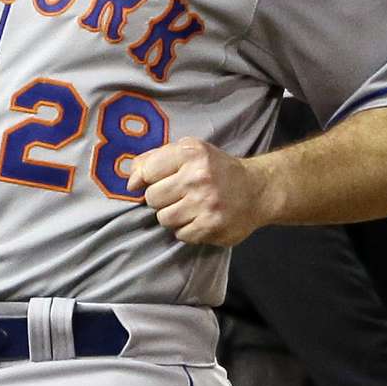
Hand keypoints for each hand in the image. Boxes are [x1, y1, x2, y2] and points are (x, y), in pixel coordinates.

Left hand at [126, 137, 269, 245]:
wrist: (257, 190)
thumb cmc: (215, 169)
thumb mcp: (189, 151)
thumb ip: (155, 158)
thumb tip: (130, 180)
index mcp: (191, 153)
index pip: (147, 171)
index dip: (144, 179)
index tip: (150, 182)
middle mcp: (198, 176)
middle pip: (152, 197)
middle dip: (160, 198)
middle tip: (177, 194)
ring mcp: (206, 203)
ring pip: (163, 218)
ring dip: (172, 215)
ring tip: (188, 207)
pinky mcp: (212, 226)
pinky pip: (180, 234)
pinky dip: (186, 229)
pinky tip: (199, 218)